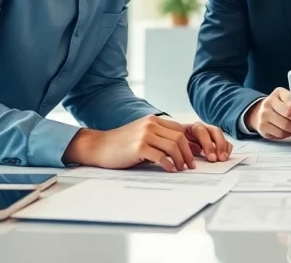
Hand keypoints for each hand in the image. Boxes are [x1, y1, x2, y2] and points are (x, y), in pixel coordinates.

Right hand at [63, 114, 195, 171]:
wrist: (98, 146)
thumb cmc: (121, 144)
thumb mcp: (142, 134)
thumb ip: (159, 138)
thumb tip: (180, 149)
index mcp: (153, 120)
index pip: (179, 129)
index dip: (188, 143)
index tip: (192, 156)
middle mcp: (150, 125)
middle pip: (179, 138)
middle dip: (188, 153)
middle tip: (190, 166)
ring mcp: (144, 135)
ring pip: (172, 147)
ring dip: (180, 160)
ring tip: (181, 169)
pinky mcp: (138, 147)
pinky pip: (160, 156)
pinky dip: (168, 164)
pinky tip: (170, 170)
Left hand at [182, 121, 232, 161]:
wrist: (177, 140)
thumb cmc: (177, 142)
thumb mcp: (177, 143)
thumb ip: (182, 147)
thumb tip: (187, 154)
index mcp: (193, 127)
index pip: (202, 132)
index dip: (208, 144)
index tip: (211, 157)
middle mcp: (204, 128)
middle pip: (215, 132)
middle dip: (219, 145)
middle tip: (220, 158)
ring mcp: (211, 134)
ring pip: (221, 136)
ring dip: (224, 147)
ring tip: (224, 158)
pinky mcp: (216, 140)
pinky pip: (225, 141)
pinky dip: (227, 148)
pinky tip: (226, 155)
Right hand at [246, 87, 290, 139]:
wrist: (260, 112)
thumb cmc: (279, 106)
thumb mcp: (286, 98)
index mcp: (278, 93)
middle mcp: (268, 103)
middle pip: (288, 114)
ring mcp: (263, 115)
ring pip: (284, 126)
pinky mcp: (262, 126)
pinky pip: (279, 134)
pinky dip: (287, 135)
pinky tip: (290, 132)